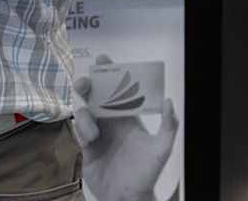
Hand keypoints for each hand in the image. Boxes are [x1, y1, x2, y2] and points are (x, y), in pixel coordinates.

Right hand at [72, 78, 179, 200]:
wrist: (127, 198)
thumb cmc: (147, 175)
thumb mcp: (162, 150)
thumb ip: (169, 126)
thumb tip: (169, 101)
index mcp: (129, 119)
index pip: (118, 90)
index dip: (110, 74)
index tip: (103, 60)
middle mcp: (112, 123)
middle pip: (96, 95)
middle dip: (88, 85)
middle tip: (85, 84)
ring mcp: (99, 133)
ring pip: (84, 112)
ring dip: (85, 116)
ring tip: (94, 134)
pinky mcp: (87, 146)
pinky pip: (78, 130)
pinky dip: (81, 130)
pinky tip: (90, 140)